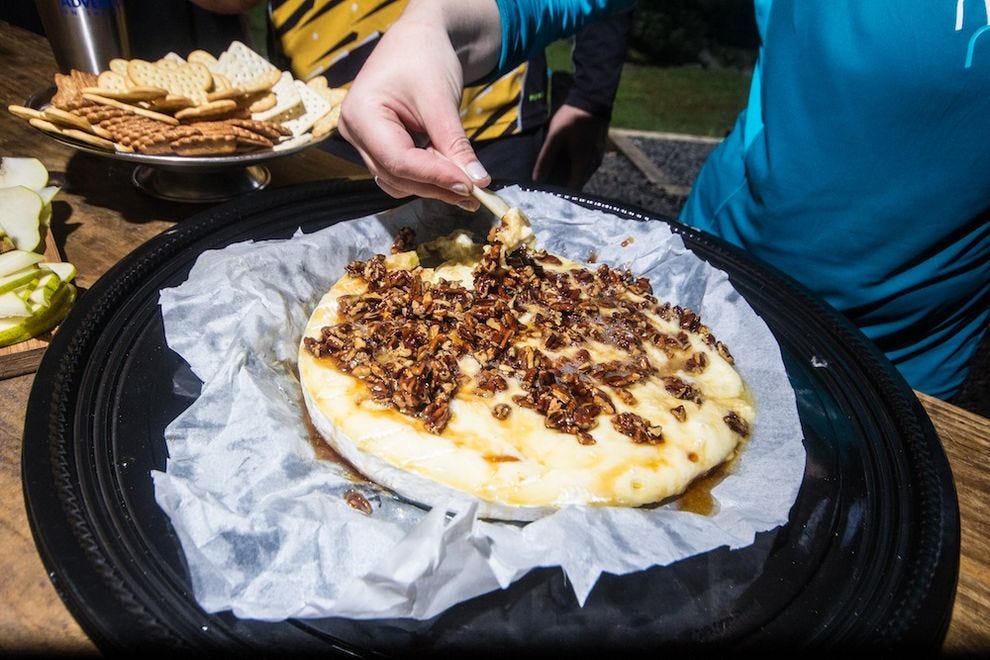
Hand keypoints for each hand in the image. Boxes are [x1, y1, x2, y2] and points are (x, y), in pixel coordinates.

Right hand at [337, 2, 499, 208]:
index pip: (399, 160)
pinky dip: (428, 177)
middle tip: (476, 193)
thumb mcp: (441, 98)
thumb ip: (455, 144)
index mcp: (361, 114)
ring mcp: (365, 142)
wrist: (419, 39)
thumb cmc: (425, 57)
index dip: (435, 177)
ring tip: (468, 182)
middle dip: (437, 186)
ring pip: (399, 181)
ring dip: (434, 185)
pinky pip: (402, 173)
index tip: (470, 187)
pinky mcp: (379, 147)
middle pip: (397, 176)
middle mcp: (355, 133)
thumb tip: (477, 182)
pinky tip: (452, 173)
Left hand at [532, 104, 608, 188]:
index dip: (560, 193)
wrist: (591, 97)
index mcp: (583, 164)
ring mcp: (599, 156)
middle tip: (549, 182)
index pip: (573, 189)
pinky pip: (587, 164)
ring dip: (571, 174)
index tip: (548, 193)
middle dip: (564, 184)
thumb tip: (536, 179)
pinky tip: (568, 160)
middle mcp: (594, 164)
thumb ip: (545, 158)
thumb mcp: (554, 137)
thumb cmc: (572, 118)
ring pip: (583, 173)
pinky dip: (577, 165)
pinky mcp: (599, 148)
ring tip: (556, 172)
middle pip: (578, 182)